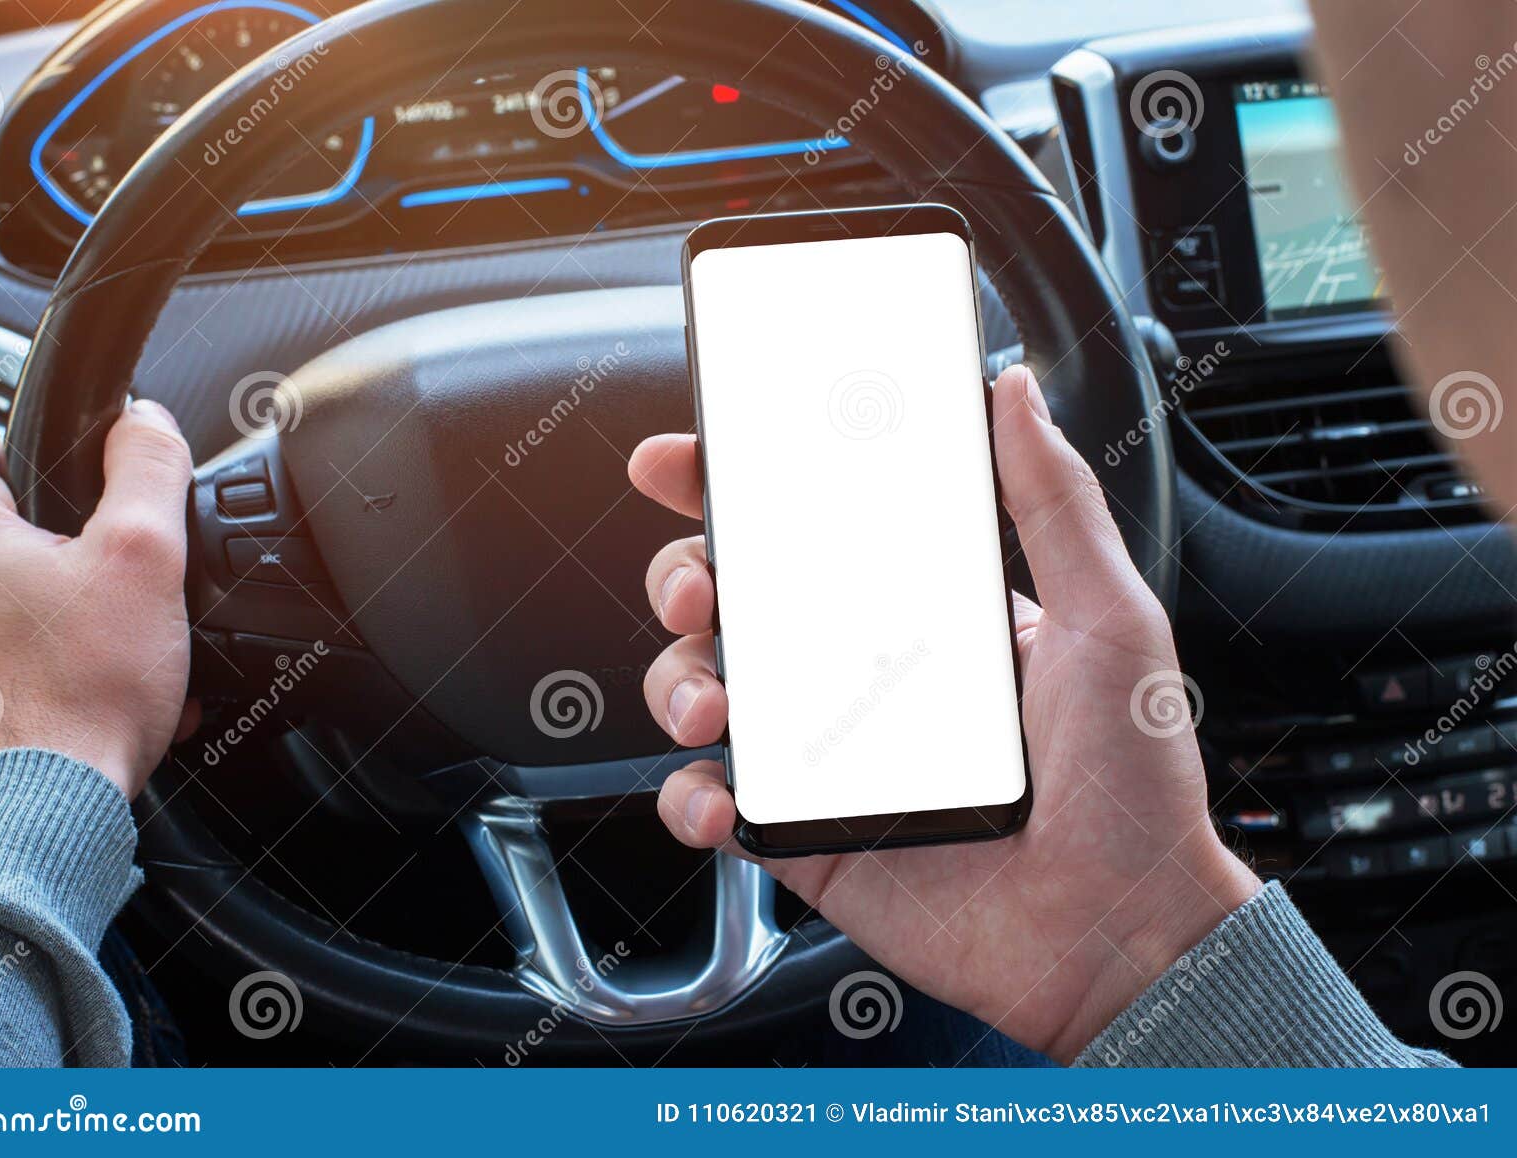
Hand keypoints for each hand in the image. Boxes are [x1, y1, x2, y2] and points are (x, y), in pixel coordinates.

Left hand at [0, 401, 195, 807]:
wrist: (35, 820)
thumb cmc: (77, 699)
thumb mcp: (146, 560)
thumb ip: (149, 468)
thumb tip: (145, 419)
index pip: (4, 453)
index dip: (74, 487)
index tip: (108, 533)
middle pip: (3, 537)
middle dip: (67, 569)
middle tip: (115, 614)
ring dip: (53, 627)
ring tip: (104, 669)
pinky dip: (25, 676)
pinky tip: (74, 706)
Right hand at [627, 364, 1258, 1063]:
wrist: (1119, 936)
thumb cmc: (1133, 784)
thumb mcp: (1109, 619)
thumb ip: (1054, 502)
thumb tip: (1018, 391)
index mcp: (923, 611)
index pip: (812, 528)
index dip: (736, 488)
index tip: (686, 460)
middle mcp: (862, 673)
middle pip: (735, 598)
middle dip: (685, 575)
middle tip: (698, 586)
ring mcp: (827, 754)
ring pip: (704, 687)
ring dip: (676, 679)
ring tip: (708, 704)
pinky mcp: (804, 832)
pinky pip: (714, 799)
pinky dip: (690, 794)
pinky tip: (719, 795)